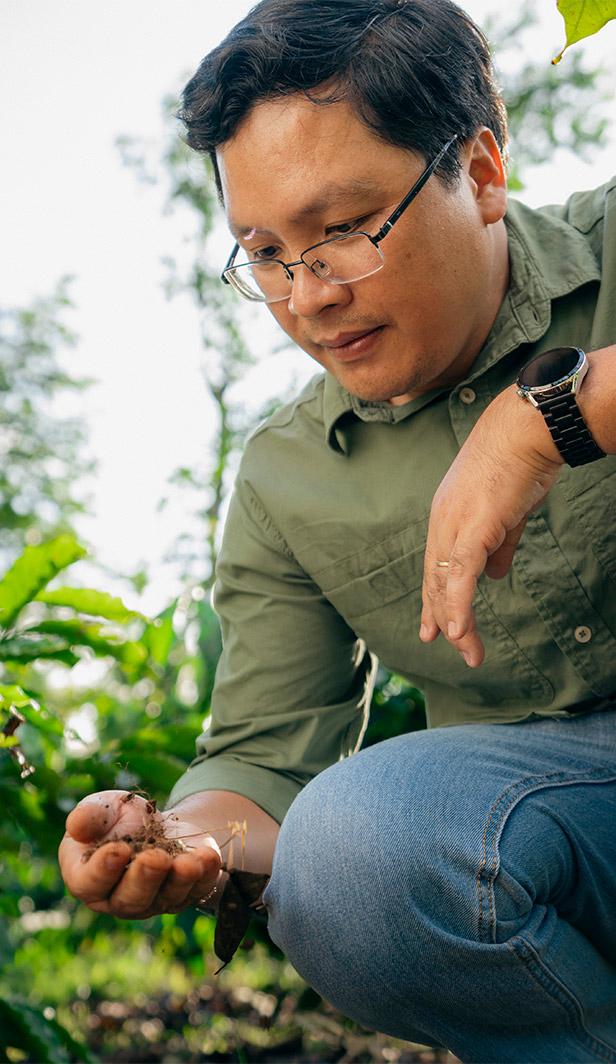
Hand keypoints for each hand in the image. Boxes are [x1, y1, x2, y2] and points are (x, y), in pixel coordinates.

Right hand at [59, 789, 221, 918]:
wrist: (155, 822)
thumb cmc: (117, 819)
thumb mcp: (102, 808)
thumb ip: (89, 816)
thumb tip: (76, 826)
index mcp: (87, 877)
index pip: (90, 884)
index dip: (103, 870)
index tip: (118, 850)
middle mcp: (119, 898)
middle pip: (130, 900)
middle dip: (145, 879)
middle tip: (155, 859)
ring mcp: (155, 901)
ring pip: (167, 898)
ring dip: (180, 881)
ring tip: (189, 862)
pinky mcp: (186, 894)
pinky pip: (198, 890)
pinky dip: (206, 874)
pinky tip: (209, 856)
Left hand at [419, 384, 561, 666]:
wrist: (526, 430)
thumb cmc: (520, 462)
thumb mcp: (507, 511)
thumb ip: (498, 545)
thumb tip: (493, 575)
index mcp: (448, 516)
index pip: (437, 567)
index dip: (436, 599)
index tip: (435, 627)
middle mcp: (443, 523)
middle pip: (436, 581)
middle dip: (441, 618)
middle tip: (447, 646)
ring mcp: (453, 525)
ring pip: (446, 586)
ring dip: (455, 624)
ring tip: (468, 653)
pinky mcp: (472, 529)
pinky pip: (460, 577)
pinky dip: (457, 607)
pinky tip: (458, 631)